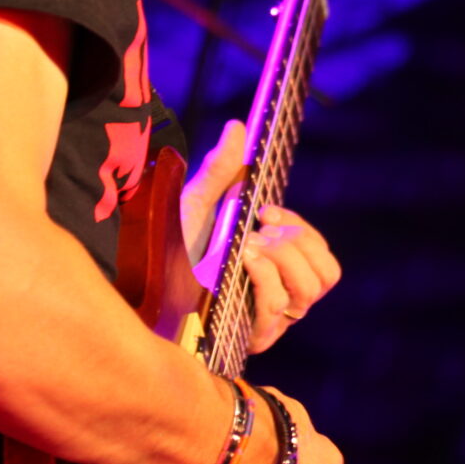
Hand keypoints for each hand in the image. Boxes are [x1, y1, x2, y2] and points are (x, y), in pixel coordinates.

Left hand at [180, 120, 340, 352]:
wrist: (138, 292)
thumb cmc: (168, 253)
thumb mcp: (196, 205)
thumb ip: (221, 170)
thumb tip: (239, 126)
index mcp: (275, 269)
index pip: (320, 256)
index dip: (303, 230)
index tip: (266, 211)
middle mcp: (278, 295)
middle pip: (325, 274)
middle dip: (297, 242)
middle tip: (258, 228)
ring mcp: (268, 320)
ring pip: (309, 291)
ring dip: (282, 259)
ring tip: (247, 246)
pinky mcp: (252, 337)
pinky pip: (279, 307)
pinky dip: (265, 278)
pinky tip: (241, 262)